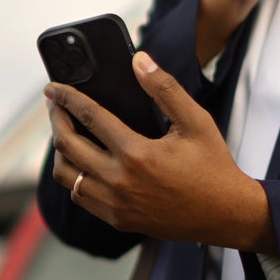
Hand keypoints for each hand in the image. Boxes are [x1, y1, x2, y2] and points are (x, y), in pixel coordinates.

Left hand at [47, 52, 274, 252]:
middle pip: (66, 145)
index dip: (66, 98)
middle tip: (55, 105)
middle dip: (56, 119)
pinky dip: (74, 176)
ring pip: (66, 174)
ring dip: (60, 150)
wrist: (226, 215)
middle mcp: (120, 181)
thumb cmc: (213, 166)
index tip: (53, 88)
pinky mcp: (117, 219)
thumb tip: (139, 60)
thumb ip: (165, 88)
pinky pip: (79, 195)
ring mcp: (115, 204)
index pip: (89, 116)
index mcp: (137, 154)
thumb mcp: (196, 121)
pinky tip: (82, 161)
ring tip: (67, 132)